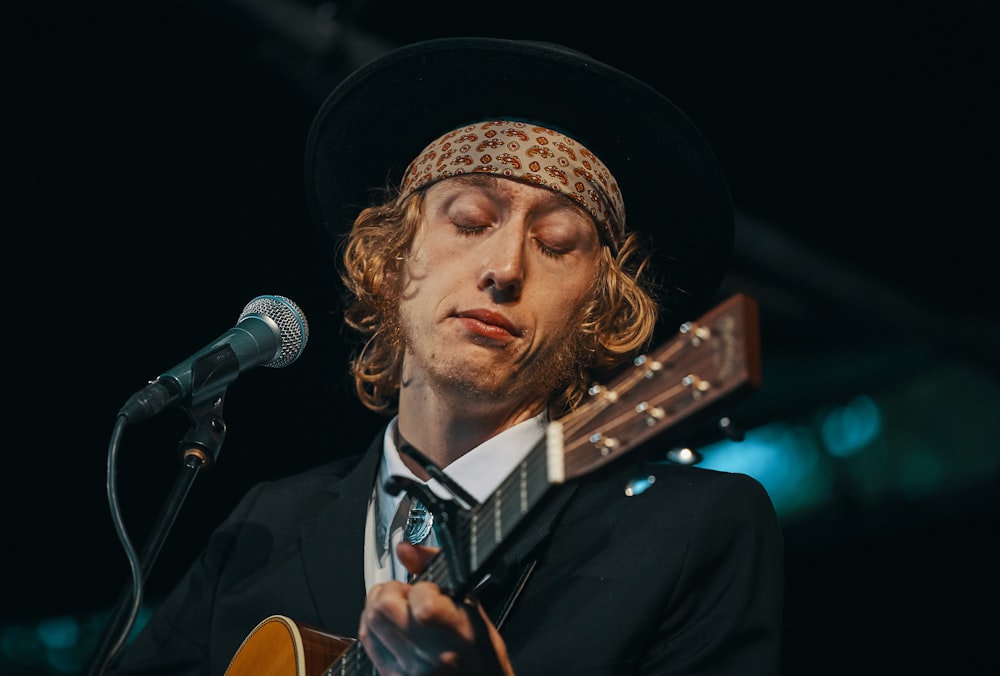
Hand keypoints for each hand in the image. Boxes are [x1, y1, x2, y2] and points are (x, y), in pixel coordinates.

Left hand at [357, 542, 514, 674]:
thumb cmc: (481, 658)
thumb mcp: (475, 612)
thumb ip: (441, 574)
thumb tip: (408, 548)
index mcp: (458, 634)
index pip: (422, 601)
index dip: (422, 587)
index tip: (432, 590)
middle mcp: (430, 655)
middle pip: (383, 606)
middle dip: (392, 590)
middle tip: (407, 594)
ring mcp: (407, 669)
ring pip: (369, 621)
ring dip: (380, 607)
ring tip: (400, 609)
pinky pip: (368, 642)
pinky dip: (375, 626)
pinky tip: (391, 626)